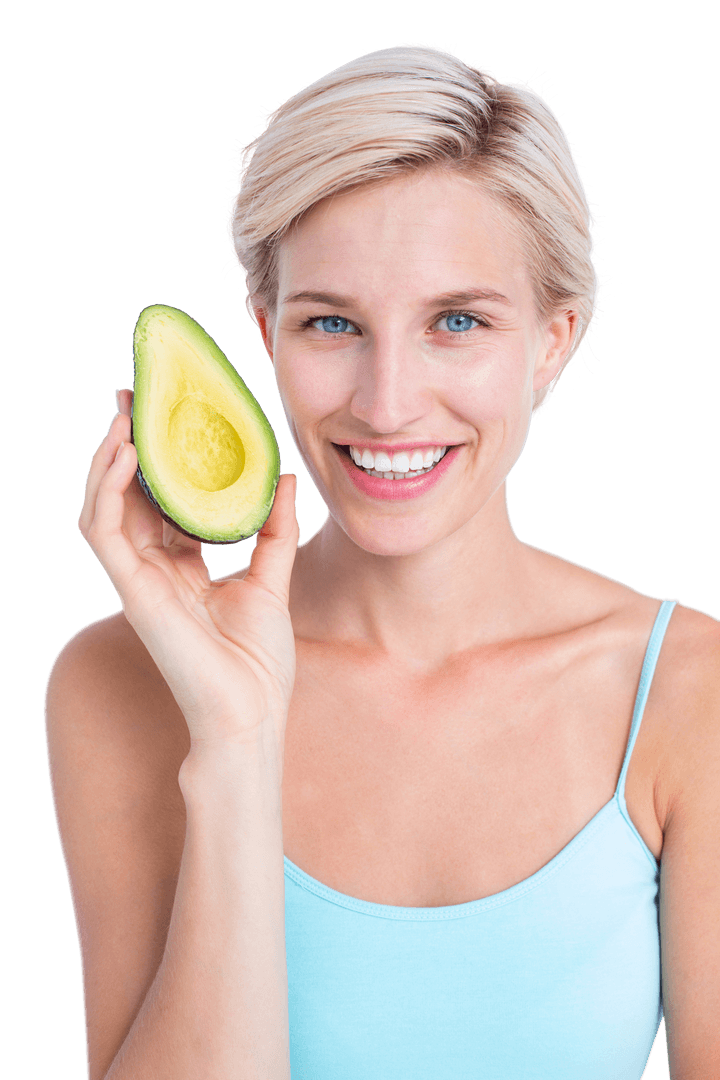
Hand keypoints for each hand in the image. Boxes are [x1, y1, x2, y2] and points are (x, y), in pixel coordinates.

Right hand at [78, 389, 300, 754]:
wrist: (251, 711)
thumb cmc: (258, 660)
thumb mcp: (272, 579)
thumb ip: (273, 528)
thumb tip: (284, 476)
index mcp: (184, 566)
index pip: (162, 501)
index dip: (160, 461)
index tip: (167, 417)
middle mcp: (155, 568)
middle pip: (130, 496)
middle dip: (128, 448)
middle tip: (134, 399)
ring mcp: (138, 579)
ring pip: (106, 507)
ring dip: (108, 460)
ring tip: (124, 417)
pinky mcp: (132, 590)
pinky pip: (104, 531)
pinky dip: (106, 491)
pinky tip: (121, 455)